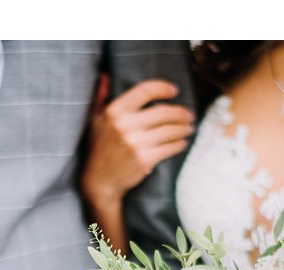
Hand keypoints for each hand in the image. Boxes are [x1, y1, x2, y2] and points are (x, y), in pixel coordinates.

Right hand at [81, 76, 194, 208]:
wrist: (99, 181)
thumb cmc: (98, 148)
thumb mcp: (94, 119)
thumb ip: (100, 95)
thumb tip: (105, 75)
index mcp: (115, 111)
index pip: (145, 91)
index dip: (163, 88)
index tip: (174, 91)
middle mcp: (125, 125)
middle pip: (163, 112)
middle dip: (180, 113)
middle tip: (189, 115)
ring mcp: (136, 143)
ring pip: (170, 130)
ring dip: (183, 128)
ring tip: (189, 127)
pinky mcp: (144, 160)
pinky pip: (169, 148)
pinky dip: (179, 144)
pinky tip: (183, 142)